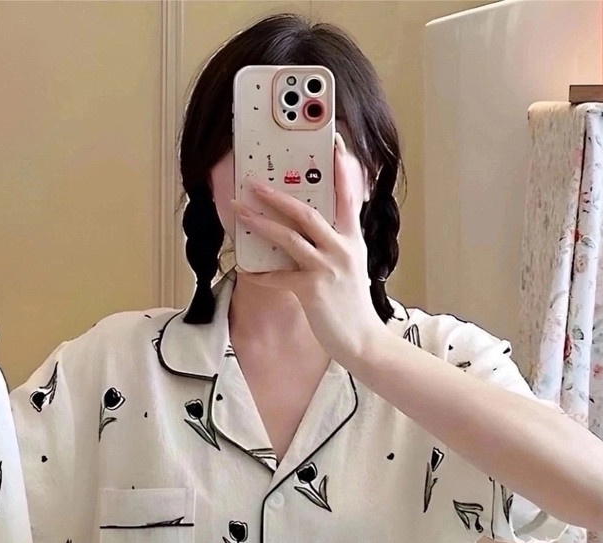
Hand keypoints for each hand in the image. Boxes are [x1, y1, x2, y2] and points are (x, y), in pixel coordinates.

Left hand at [229, 133, 386, 368]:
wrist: (362, 340)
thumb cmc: (352, 306)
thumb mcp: (352, 267)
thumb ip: (336, 245)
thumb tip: (307, 232)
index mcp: (352, 239)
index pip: (348, 194)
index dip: (341, 167)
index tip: (333, 142)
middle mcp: (341, 248)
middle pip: (307, 212)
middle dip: (277, 195)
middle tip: (254, 183)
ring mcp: (327, 268)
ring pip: (289, 238)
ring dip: (261, 223)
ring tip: (240, 211)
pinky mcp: (312, 289)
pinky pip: (278, 277)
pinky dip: (260, 274)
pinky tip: (245, 271)